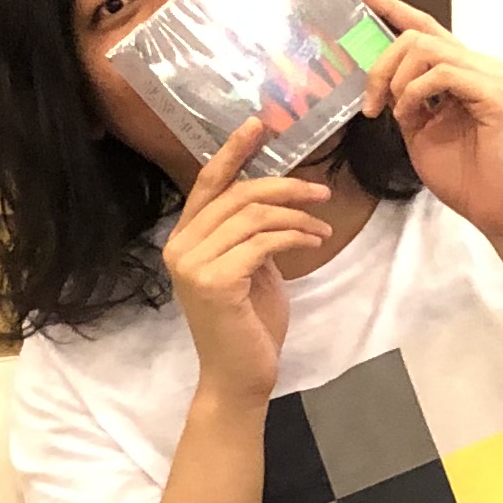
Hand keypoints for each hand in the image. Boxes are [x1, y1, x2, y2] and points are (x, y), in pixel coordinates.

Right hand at [160, 113, 327, 402]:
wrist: (241, 377)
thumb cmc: (248, 325)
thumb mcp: (251, 268)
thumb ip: (251, 235)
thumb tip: (274, 203)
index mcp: (184, 239)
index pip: (208, 184)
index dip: (233, 151)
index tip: (258, 125)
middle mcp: (180, 246)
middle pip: (236, 195)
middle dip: (284, 186)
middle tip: (321, 191)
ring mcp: (193, 264)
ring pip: (253, 216)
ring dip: (297, 216)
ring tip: (322, 227)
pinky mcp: (214, 281)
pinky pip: (262, 241)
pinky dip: (294, 236)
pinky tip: (314, 241)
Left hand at [352, 0, 502, 241]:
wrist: (499, 211)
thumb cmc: (466, 178)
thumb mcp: (421, 133)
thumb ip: (405, 102)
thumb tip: (383, 84)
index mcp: (465, 71)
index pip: (425, 28)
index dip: (391, 7)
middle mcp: (481, 66)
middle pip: (418, 35)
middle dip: (382, 64)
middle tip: (370, 103)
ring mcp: (492, 78)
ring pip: (428, 49)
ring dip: (398, 81)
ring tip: (396, 114)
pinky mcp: (497, 96)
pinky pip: (444, 74)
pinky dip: (417, 93)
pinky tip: (413, 117)